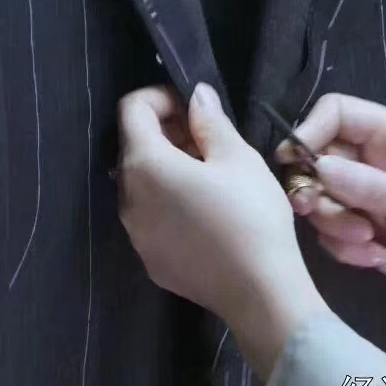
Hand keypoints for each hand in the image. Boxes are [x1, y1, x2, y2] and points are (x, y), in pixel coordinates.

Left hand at [116, 84, 329, 378]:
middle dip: (168, 133)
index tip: (195, 108)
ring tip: (213, 177)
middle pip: (135, 148)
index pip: (132, 109)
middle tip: (210, 140)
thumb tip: (196, 95)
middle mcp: (127, 197)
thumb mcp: (239, 159)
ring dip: (169, 168)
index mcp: (145, 164)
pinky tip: (208, 214)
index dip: (162, 97)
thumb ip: (211, 122)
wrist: (258, 290)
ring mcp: (134, 232)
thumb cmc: (251, 215)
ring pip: (142, 184)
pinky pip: (151, 217)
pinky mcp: (149, 259)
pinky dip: (171, 202)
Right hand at [276, 94, 385, 374]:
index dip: (310, 131)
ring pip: (326, 202)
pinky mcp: (378, 239)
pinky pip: (340, 238)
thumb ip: (371, 186)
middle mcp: (383, 165)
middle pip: (322, 160)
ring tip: (370, 242)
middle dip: (316, 189)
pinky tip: (380, 259)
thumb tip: (317, 166)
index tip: (293, 163)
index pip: (339, 114)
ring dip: (336, 224)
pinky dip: (349, 250)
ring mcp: (379, 203)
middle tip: (319, 211)